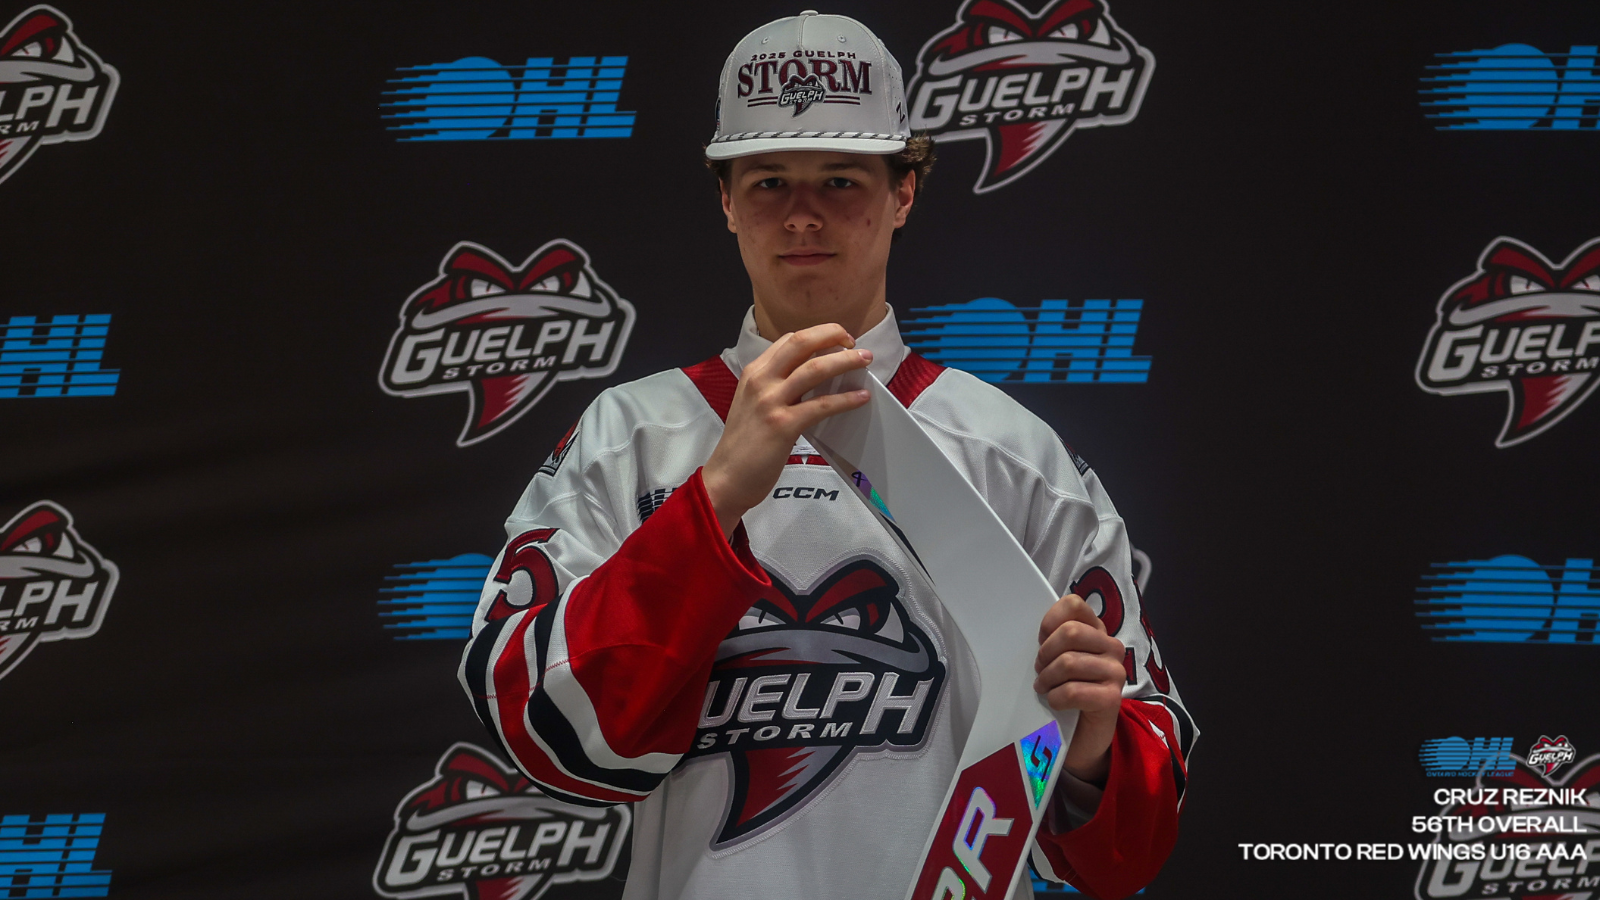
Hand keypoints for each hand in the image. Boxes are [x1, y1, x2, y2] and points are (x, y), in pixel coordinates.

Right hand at [702, 324, 870, 536]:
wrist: (726, 477)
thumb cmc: (742, 445)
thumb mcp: (752, 404)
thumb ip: (776, 387)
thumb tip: (810, 379)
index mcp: (754, 373)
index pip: (788, 340)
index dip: (816, 334)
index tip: (836, 339)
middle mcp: (761, 381)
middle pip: (801, 343)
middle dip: (832, 334)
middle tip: (853, 341)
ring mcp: (771, 402)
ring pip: (815, 369)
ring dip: (845, 361)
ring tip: (865, 360)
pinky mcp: (783, 425)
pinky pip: (822, 405)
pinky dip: (846, 399)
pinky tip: (860, 398)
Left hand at [1035, 592, 1124, 783]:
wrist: (1082, 735)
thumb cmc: (1065, 690)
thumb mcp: (1057, 659)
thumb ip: (1052, 639)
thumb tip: (1024, 629)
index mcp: (1096, 631)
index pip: (1074, 605)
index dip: (1050, 621)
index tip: (1040, 640)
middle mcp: (1110, 646)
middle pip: (1070, 632)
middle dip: (1046, 653)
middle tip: (1040, 670)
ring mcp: (1115, 671)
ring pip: (1068, 662)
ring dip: (1047, 679)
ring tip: (1045, 688)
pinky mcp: (1112, 698)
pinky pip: (1073, 691)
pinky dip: (1056, 698)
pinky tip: (1056, 703)